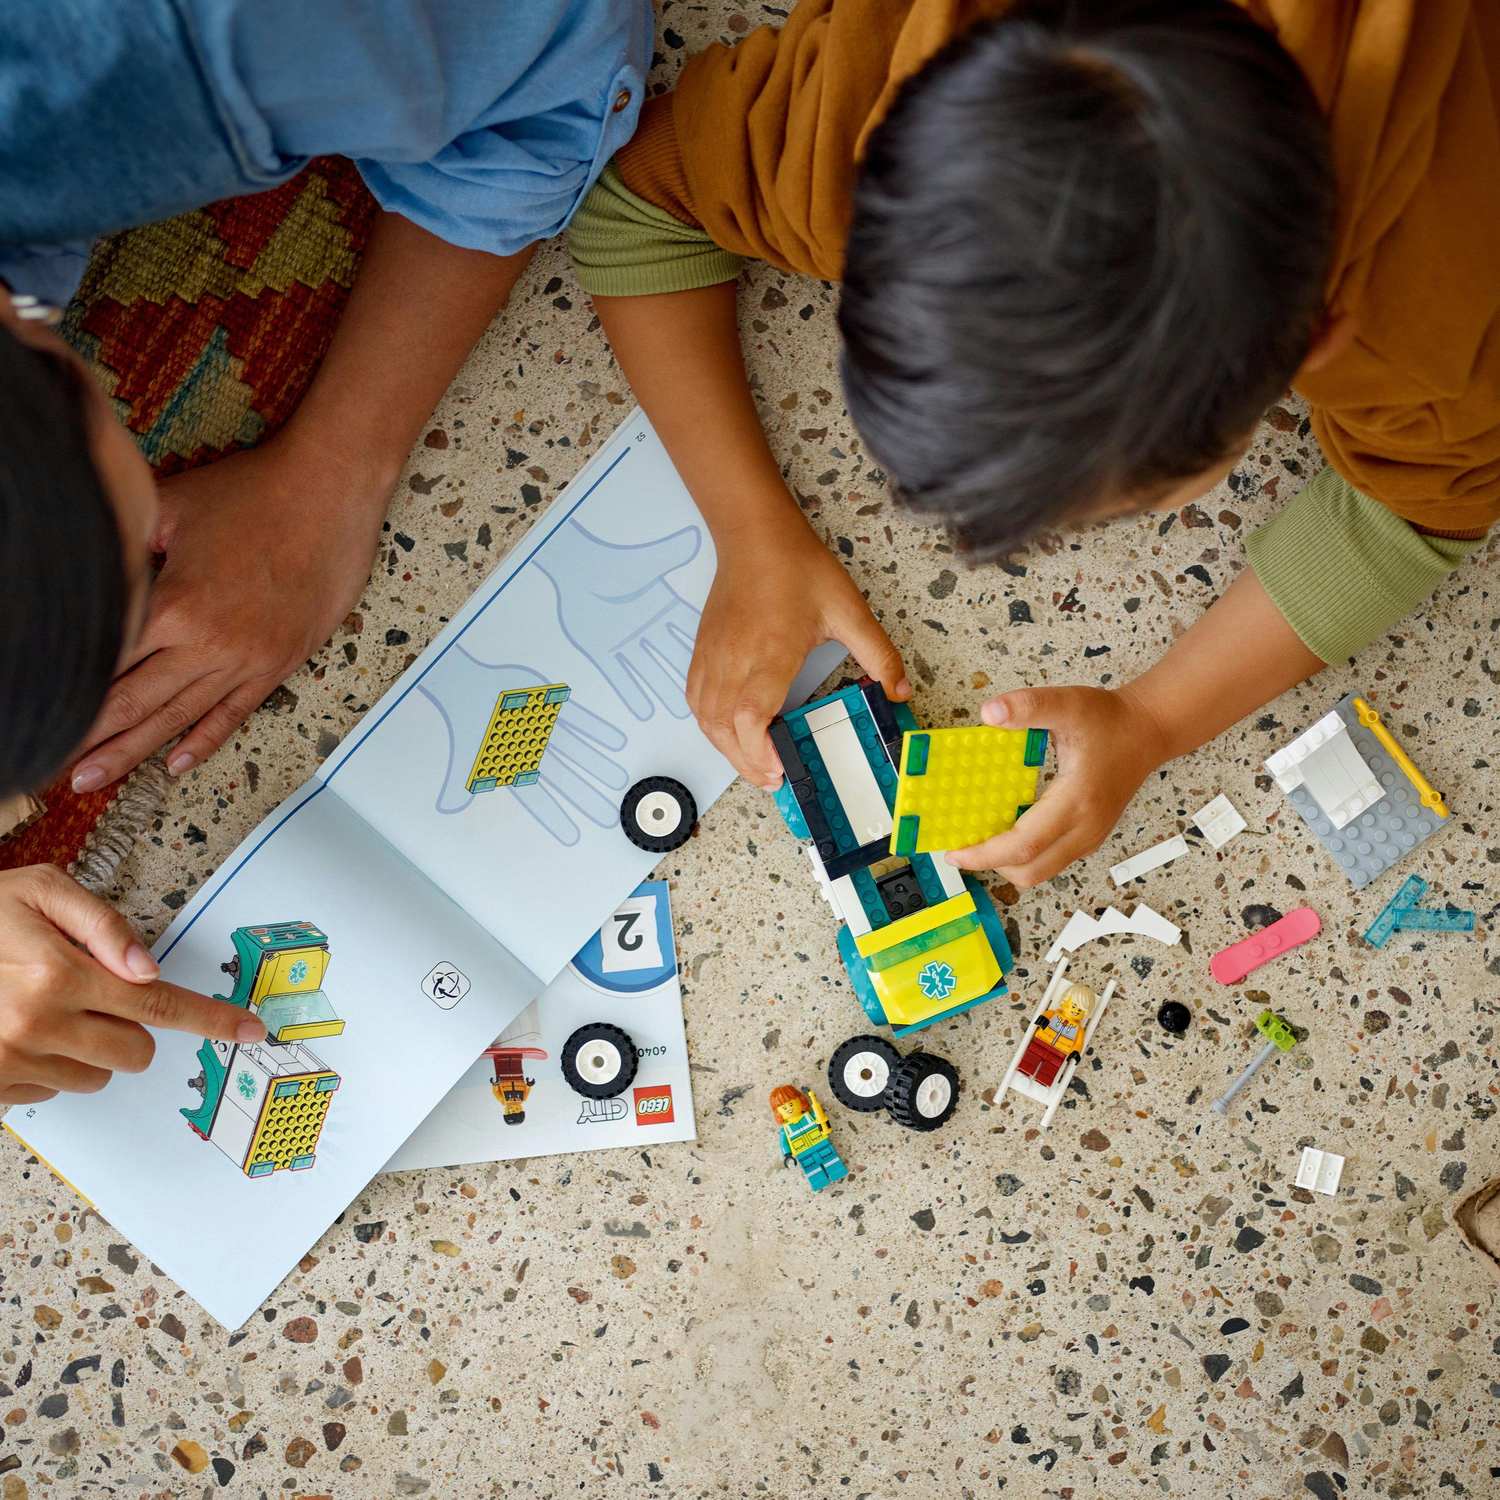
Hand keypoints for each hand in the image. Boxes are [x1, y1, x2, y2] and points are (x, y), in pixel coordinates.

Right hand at [0, 866, 264, 1104]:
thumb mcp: (40, 892)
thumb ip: (103, 926)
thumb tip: (150, 968)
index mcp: (60, 976)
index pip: (158, 1006)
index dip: (212, 1019)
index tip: (253, 1030)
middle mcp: (37, 1027)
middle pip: (135, 1051)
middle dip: (127, 1025)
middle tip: (89, 992)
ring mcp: (11, 1064)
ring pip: (97, 1075)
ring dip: (87, 1047)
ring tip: (43, 1007)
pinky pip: (53, 1090)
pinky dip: (48, 1064)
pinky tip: (16, 1029)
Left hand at [71, 433, 386, 790]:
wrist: (329, 493)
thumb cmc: (250, 492)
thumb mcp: (171, 507)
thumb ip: (128, 546)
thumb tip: (94, 568)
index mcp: (173, 605)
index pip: (108, 663)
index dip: (73, 693)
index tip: (47, 715)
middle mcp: (208, 643)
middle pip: (137, 703)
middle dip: (94, 740)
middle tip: (60, 771)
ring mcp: (247, 658)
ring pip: (181, 716)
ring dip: (136, 751)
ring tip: (98, 780)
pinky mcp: (279, 662)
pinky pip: (235, 712)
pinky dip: (204, 741)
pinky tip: (175, 765)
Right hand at [416, 647, 629, 845]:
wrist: (469, 686)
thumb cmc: (468, 723)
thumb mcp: (465, 755)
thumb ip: (459, 782)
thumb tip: (446, 807)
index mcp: (516, 766)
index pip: (538, 798)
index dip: (555, 817)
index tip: (572, 837)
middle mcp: (537, 752)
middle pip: (565, 779)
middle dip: (585, 797)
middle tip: (608, 817)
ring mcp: (547, 730)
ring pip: (577, 752)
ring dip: (596, 765)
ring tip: (619, 781)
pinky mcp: (552, 707)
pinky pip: (579, 721)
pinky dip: (596, 731)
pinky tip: (615, 742)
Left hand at [533, 519, 703, 720]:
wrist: (575, 570)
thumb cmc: (609, 562)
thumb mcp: (646, 560)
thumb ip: (671, 552)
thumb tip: (694, 540)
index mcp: (664, 608)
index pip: (691, 633)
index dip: (714, 649)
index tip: (732, 667)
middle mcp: (650, 629)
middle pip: (676, 657)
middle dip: (695, 679)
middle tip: (716, 704)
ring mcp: (630, 643)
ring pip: (652, 672)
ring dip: (666, 692)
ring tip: (683, 714)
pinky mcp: (607, 652)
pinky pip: (622, 676)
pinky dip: (633, 692)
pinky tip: (645, 712)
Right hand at [690, 519, 908, 787]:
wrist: (755, 535)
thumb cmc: (796, 567)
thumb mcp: (849, 609)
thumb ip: (878, 654)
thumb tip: (900, 690)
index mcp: (770, 652)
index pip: (751, 715)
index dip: (759, 751)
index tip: (780, 769)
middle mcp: (734, 659)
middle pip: (725, 728)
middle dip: (747, 763)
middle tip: (775, 781)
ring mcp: (713, 656)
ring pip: (707, 719)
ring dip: (727, 749)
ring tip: (755, 766)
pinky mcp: (703, 652)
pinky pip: (696, 700)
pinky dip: (710, 726)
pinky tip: (728, 734)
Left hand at [947, 685, 1166, 885]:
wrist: (1147, 731)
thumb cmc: (1109, 720)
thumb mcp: (1067, 703)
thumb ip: (1029, 706)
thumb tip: (990, 713)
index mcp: (1076, 801)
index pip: (1024, 846)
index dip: (985, 854)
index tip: (955, 853)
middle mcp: (1085, 829)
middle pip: (1030, 871)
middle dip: (990, 865)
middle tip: (961, 847)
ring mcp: (1089, 837)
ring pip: (1041, 871)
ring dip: (1008, 862)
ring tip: (981, 838)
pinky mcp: (1089, 837)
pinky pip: (1051, 860)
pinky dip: (1025, 855)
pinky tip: (1008, 828)